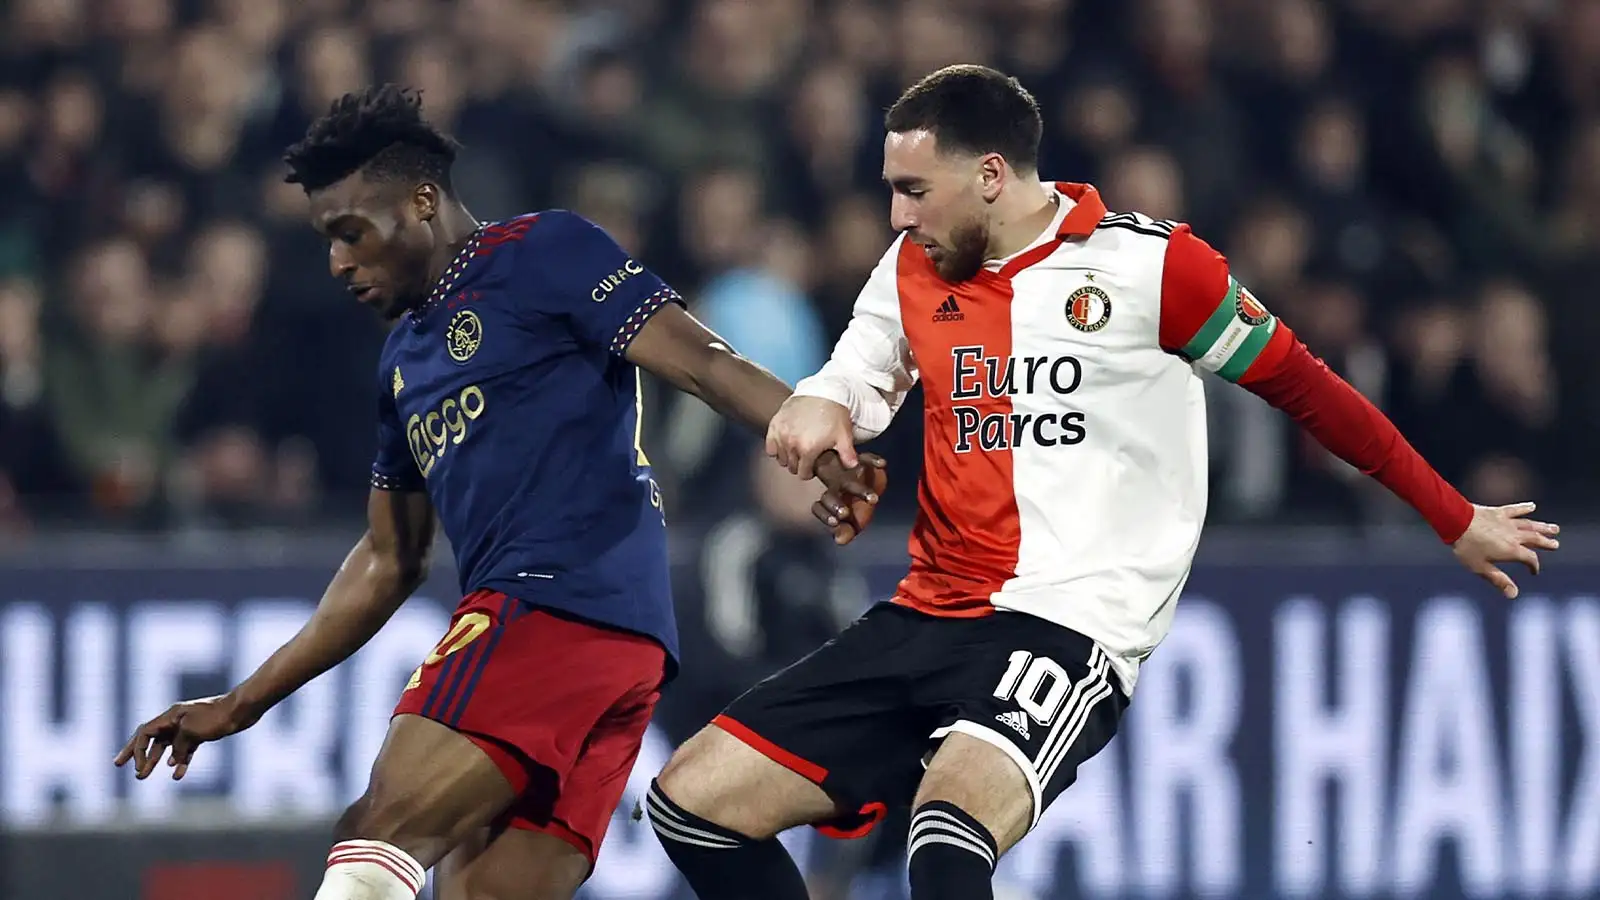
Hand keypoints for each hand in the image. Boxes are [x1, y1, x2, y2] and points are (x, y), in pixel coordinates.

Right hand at [114, 693, 256, 779]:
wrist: (243, 710)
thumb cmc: (217, 717)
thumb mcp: (192, 732)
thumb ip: (178, 746)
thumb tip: (172, 760)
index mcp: (171, 715)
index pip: (145, 733)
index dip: (137, 750)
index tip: (138, 768)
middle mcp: (177, 720)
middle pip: (150, 737)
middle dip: (135, 752)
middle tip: (119, 765)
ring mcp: (189, 727)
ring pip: (167, 746)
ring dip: (155, 761)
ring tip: (143, 776)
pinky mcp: (202, 733)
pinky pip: (185, 749)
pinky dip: (180, 760)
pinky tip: (176, 772)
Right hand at [766, 396, 855, 479]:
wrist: (823, 391)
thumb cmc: (834, 414)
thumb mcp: (844, 436)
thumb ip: (847, 455)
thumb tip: (852, 467)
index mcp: (808, 450)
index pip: (802, 474)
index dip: (809, 472)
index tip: (813, 466)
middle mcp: (791, 444)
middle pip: (791, 466)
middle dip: (799, 464)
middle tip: (807, 456)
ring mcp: (781, 434)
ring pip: (780, 457)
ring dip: (788, 456)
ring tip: (797, 448)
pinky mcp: (775, 424)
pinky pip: (770, 446)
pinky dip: (776, 447)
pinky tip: (785, 443)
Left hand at [812, 452, 887, 544]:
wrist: (871, 481)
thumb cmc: (858, 505)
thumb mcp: (853, 522)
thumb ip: (846, 532)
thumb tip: (839, 539)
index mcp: (830, 501)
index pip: (819, 508)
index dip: (825, 515)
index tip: (835, 522)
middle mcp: (836, 487)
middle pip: (831, 495)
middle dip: (835, 504)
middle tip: (844, 513)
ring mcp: (848, 474)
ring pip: (850, 482)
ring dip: (861, 491)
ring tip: (873, 499)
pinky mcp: (862, 461)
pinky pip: (866, 458)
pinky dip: (873, 461)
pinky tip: (882, 464)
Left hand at [1451, 502, 1559, 598]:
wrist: (1456, 522)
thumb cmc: (1466, 547)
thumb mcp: (1481, 568)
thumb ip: (1498, 580)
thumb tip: (1513, 595)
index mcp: (1511, 550)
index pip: (1530, 559)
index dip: (1533, 566)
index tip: (1533, 571)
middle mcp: (1514, 535)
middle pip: (1535, 539)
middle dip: (1546, 543)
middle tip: (1555, 544)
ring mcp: (1507, 522)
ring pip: (1530, 525)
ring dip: (1542, 527)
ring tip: (1554, 528)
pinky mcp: (1499, 512)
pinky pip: (1515, 510)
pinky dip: (1524, 508)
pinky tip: (1532, 506)